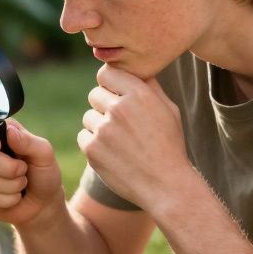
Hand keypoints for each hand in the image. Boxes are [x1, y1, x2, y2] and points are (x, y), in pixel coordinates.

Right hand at [0, 111, 63, 225]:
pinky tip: (12, 198)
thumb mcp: (44, 155)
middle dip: (8, 168)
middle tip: (23, 171)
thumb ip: (29, 142)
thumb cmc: (43, 174)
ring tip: (20, 185)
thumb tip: (9, 131)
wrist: (41, 204)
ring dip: (10, 186)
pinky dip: (3, 200)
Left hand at [77, 65, 188, 209]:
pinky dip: (93, 143)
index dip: (110, 83)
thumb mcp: (168, 110)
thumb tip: (133, 68)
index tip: (116, 94)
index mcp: (139, 94)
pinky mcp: (92, 149)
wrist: (166, 185)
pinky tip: (113, 152)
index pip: (106, 73)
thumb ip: (148, 86)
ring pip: (88, 116)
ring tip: (120, 140)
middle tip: (120, 122)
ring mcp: (103, 130)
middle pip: (94, 94)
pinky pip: (83, 136)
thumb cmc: (169, 145)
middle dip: (104, 104)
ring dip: (98, 125)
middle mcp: (119, 109)